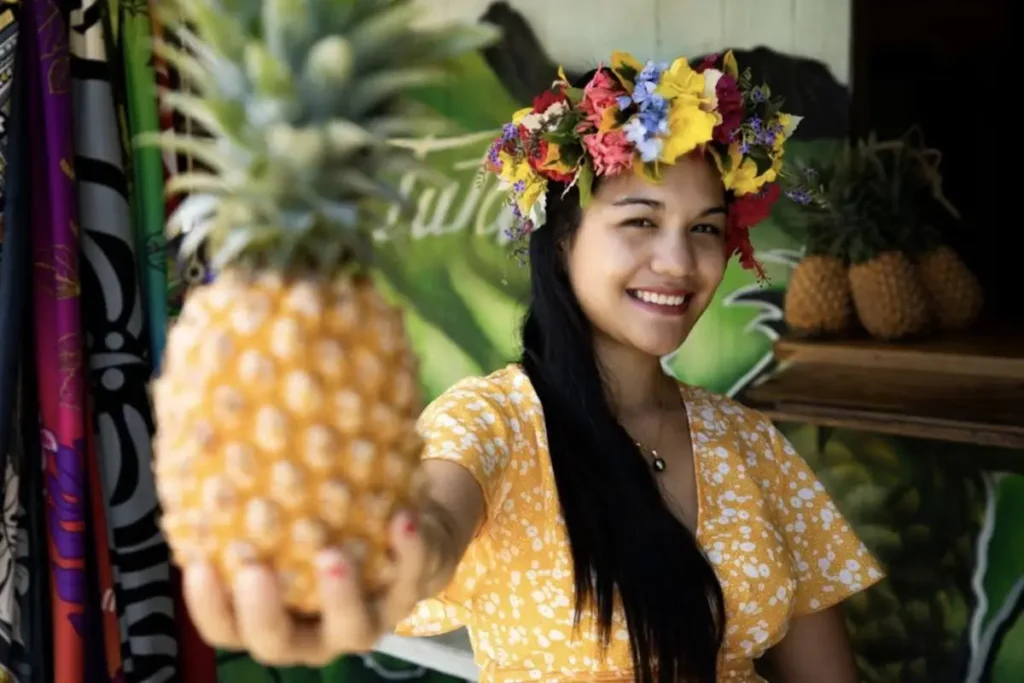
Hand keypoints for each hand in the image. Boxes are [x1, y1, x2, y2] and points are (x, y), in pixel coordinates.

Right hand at [183, 511, 429, 666]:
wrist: (402, 532)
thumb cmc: (325, 523)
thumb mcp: (286, 514)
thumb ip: (250, 495)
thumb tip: (203, 428)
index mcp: (273, 615)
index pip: (228, 627)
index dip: (209, 606)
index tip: (198, 565)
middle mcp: (313, 630)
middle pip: (279, 643)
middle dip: (263, 615)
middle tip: (255, 573)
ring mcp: (364, 618)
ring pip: (352, 628)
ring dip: (340, 595)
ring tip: (331, 555)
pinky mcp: (409, 594)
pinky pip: (411, 577)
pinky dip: (407, 551)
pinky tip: (401, 518)